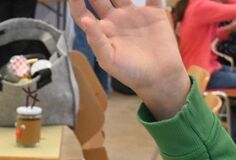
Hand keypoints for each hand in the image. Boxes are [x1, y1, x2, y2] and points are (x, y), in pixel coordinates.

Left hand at [71, 0, 190, 118]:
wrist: (159, 77)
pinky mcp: (153, 12)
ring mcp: (133, 15)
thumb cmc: (131, 73)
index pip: (83, 13)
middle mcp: (115, 20)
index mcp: (102, 31)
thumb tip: (85, 20)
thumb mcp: (109, 59)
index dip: (76, 3)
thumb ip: (96, 40)